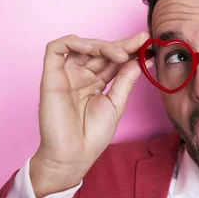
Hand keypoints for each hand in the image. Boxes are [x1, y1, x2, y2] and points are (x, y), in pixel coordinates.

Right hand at [31, 32, 150, 197]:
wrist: (74, 155)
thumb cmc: (93, 135)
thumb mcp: (116, 103)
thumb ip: (126, 79)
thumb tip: (141, 59)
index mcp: (96, 82)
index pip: (113, 59)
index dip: (129, 49)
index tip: (147, 43)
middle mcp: (81, 75)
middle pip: (100, 51)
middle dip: (121, 45)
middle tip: (140, 42)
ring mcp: (66, 75)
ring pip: (82, 46)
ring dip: (102, 44)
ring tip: (121, 54)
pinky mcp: (51, 76)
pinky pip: (56, 49)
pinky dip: (73, 42)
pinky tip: (91, 48)